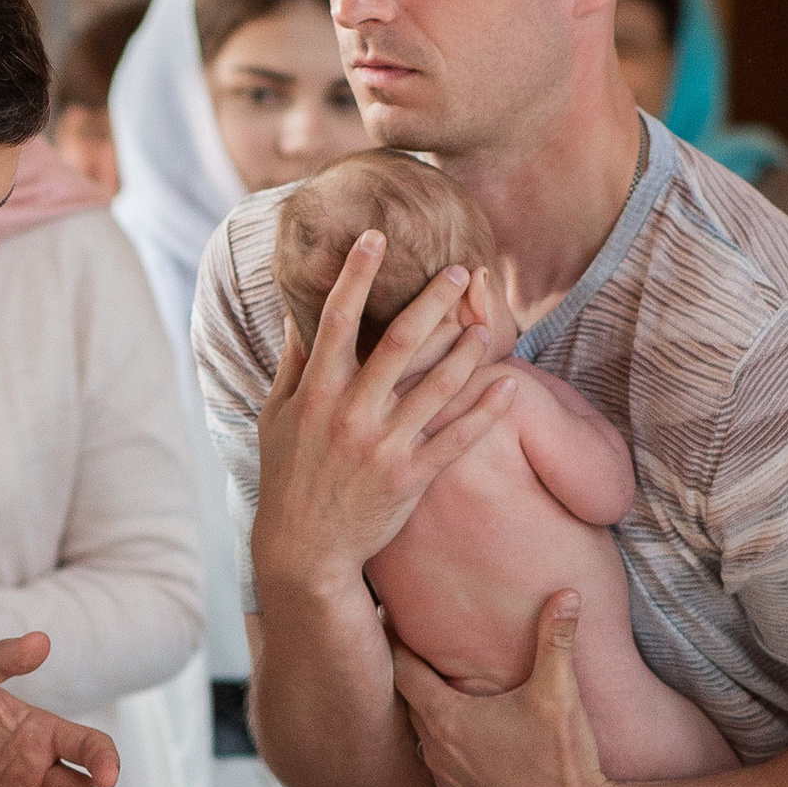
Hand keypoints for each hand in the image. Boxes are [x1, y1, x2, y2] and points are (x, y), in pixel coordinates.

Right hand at [253, 236, 514, 603]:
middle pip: (399, 343)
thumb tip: (297, 314)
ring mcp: (383, 446)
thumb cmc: (288, 477)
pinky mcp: (410, 478)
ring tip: (489, 324)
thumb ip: (293, 364)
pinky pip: (457, 437)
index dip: (356, 275)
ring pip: (436, 386)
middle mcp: (351, 413)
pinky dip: (485, 410)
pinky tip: (509, 383)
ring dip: (468, 349)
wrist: (304, 550)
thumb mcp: (278, 417)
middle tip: (460, 270)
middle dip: (432, 301)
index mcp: (317, 392)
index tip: (375, 236)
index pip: (336, 319)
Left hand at [391, 595, 625, 786]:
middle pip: (407, 705)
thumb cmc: (562, 761)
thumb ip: (556, 640)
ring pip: (422, 738)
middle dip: (406, 676)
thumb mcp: (559, 693)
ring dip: (424, 715)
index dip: (393, 646)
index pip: (403, 673)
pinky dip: (442, 747)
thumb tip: (567, 595)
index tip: (387, 622)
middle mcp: (438, 752)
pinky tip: (460, 738)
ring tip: (432, 691)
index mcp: (450, 720)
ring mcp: (448, 781)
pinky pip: (439, 767)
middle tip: (405, 648)